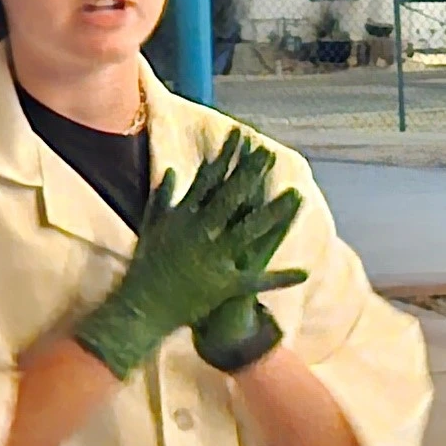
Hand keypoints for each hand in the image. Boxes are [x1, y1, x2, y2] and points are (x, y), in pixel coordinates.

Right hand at [70, 132, 307, 378]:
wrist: (142, 308)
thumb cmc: (146, 268)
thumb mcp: (151, 227)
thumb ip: (163, 198)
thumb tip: (174, 171)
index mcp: (185, 218)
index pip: (210, 180)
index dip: (228, 157)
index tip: (243, 137)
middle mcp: (202, 233)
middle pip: (233, 197)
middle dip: (252, 174)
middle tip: (271, 153)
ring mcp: (216, 258)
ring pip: (251, 230)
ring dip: (274, 213)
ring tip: (296, 195)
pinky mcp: (225, 285)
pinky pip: (258, 281)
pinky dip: (280, 279)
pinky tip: (303, 273)